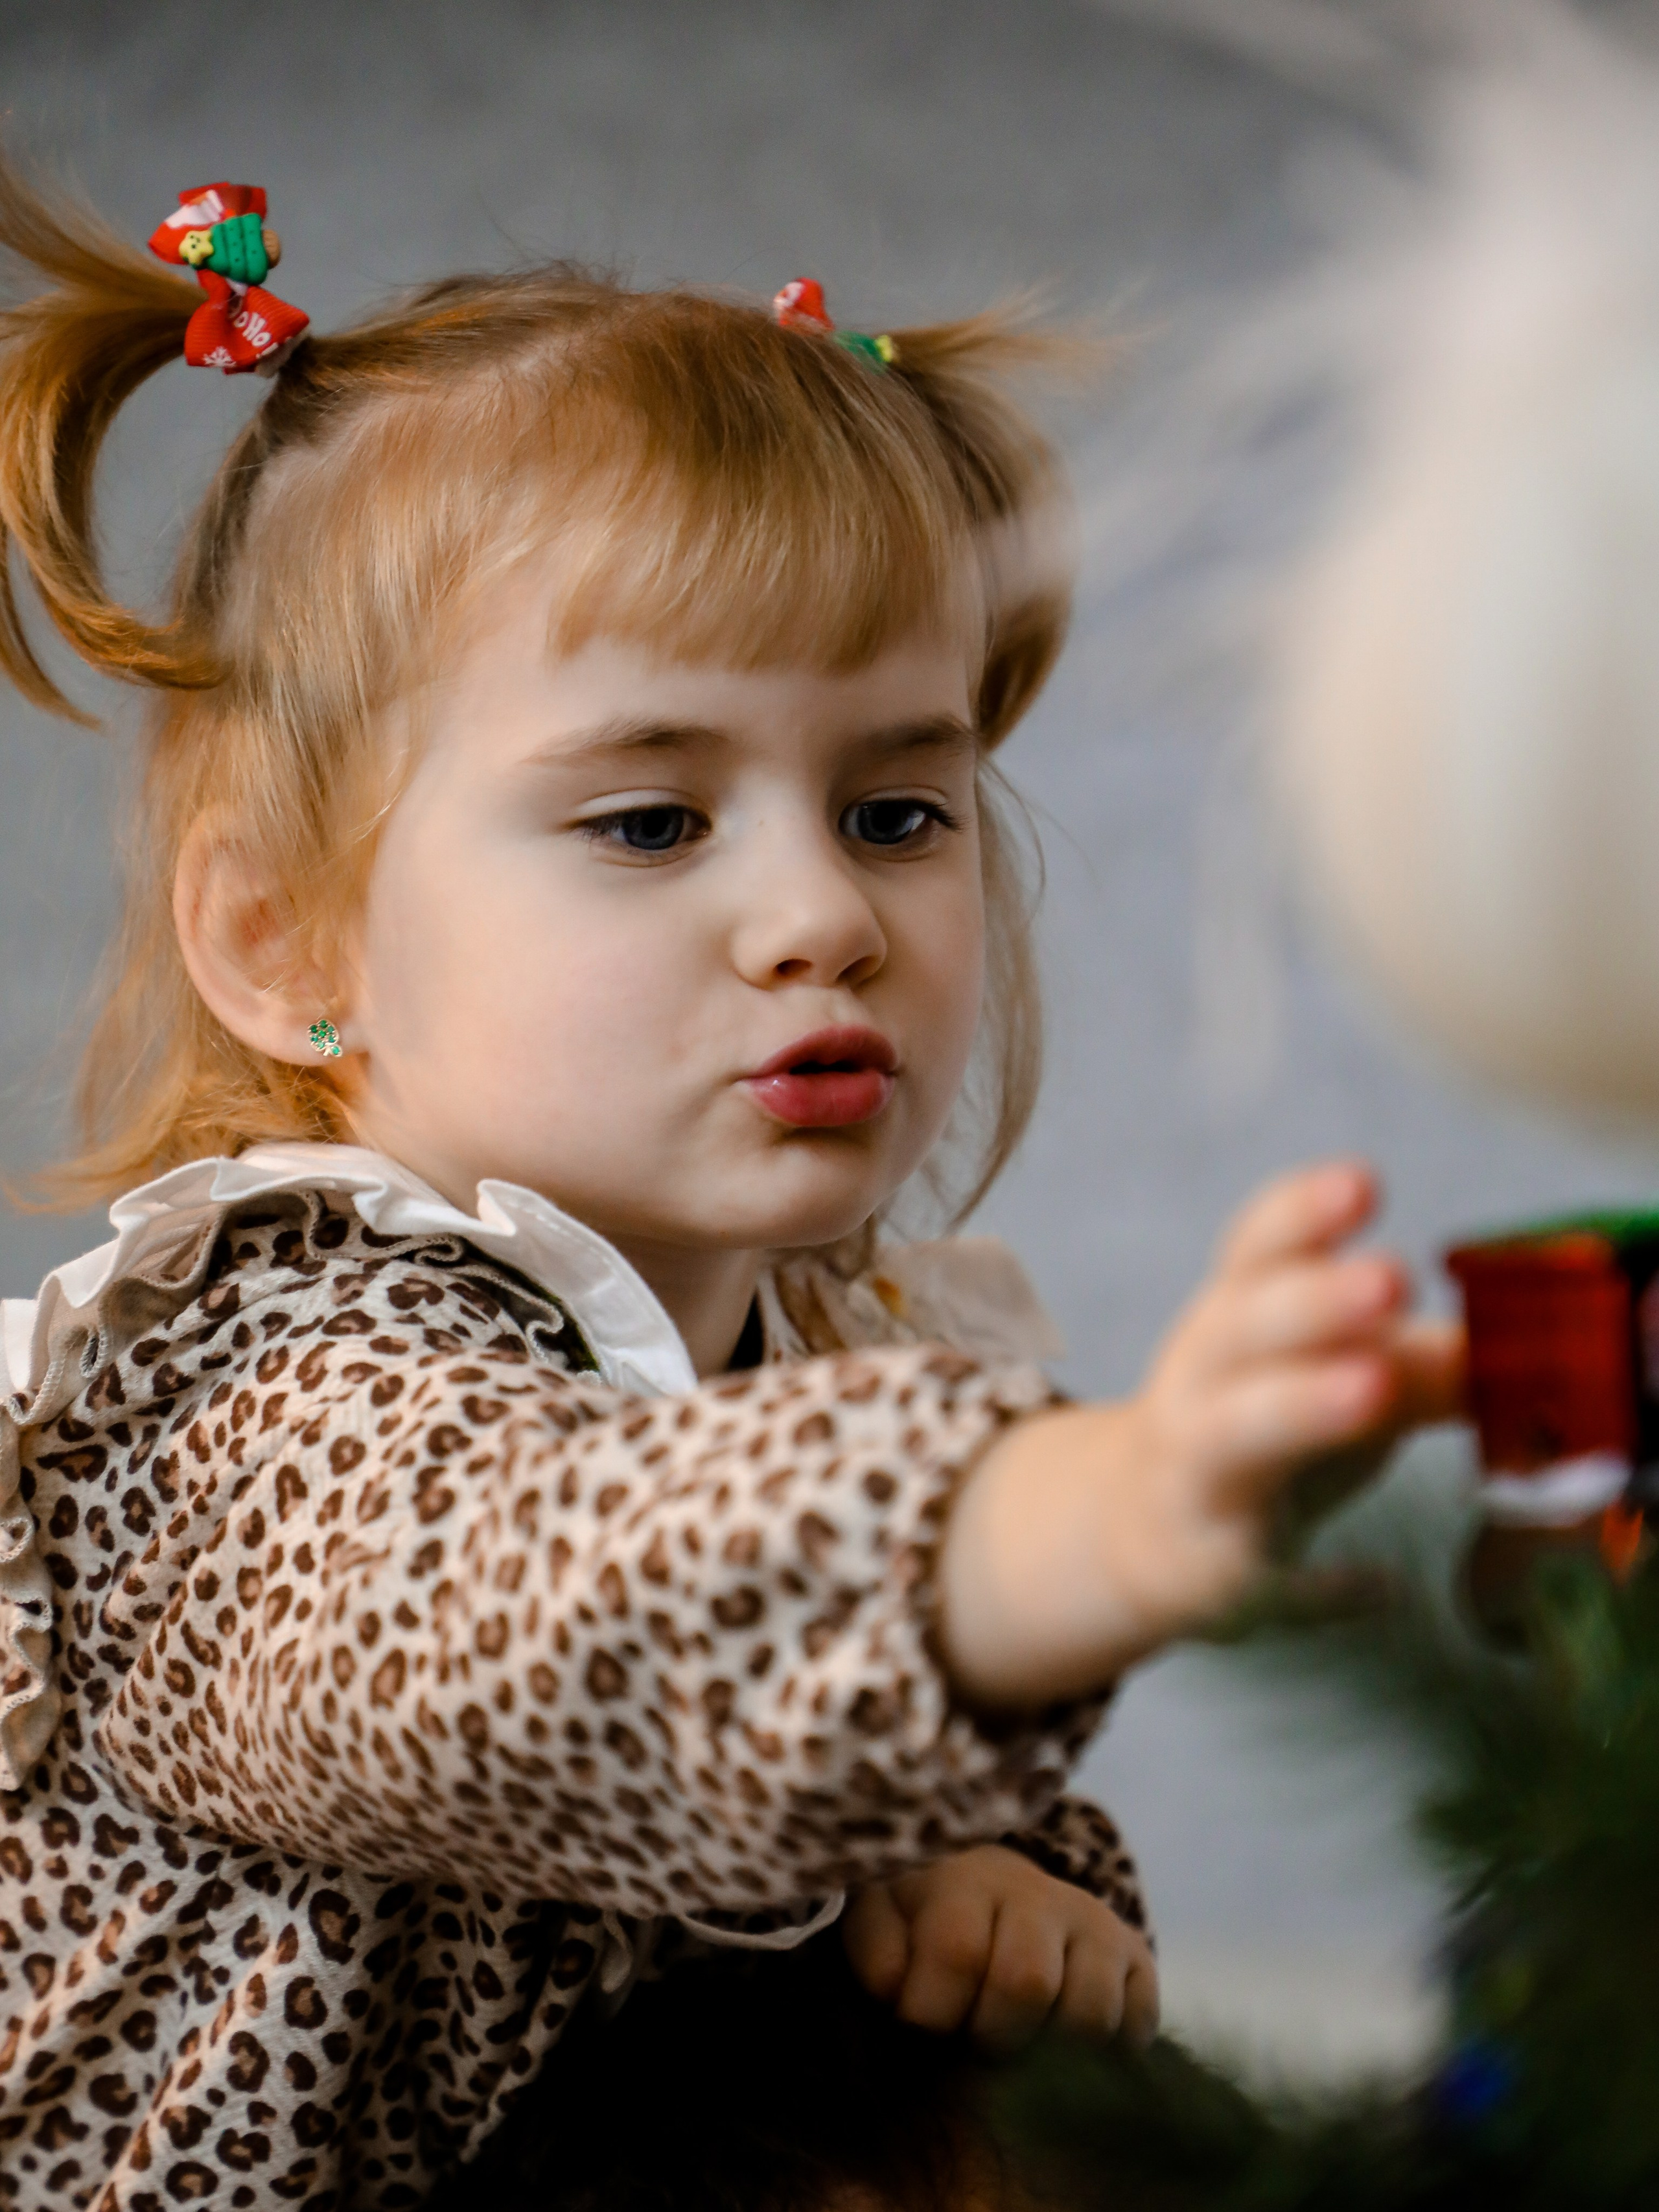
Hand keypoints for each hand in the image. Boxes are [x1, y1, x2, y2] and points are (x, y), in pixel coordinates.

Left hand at [843, 1844, 1157, 2051]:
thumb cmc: (925, 1919)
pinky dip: (1103, 2054)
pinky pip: (1136, 2023)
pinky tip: (1062, 2044)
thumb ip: (877, 1952)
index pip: (957, 1950)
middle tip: (974, 2042)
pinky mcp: (1135, 1955)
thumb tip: (901, 1990)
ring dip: (1048, 2052)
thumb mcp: (882, 1920)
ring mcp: (1095, 1923)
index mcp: (968, 1881)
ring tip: (1019, 2047)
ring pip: (1090, 2012)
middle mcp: (1040, 1895)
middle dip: (992, 2035)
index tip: (922, 2025)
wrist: (992, 1889)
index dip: (933, 2012)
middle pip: (1027, 1983)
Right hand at [939, 1161, 1464, 1707]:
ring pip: (1237, 1430)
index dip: (1306, 1212)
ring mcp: (1198, 1460)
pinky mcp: (1210, 1547)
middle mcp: (1205, 1373)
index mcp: (1239, 1311)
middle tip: (1391, 1281)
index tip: (1363, 1182)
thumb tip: (1514, 1352)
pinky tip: (1380, 1588)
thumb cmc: (1262, 1425)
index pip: (1260, 1245)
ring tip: (1371, 1389)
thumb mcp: (1338, 1373)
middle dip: (1314, 1300)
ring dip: (1302, 1406)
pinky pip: (1254, 1556)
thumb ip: (1422, 1362)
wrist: (1144, 1525)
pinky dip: (1315, 1577)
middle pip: (1244, 1324)